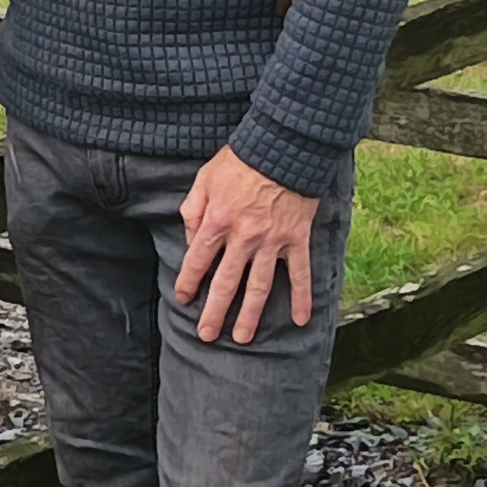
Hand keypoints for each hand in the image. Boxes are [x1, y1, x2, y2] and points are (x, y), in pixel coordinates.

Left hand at [172, 148, 326, 345]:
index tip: (184, 299)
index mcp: (217, 221)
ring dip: (251, 315)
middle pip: (225, 283)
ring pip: (260, 286)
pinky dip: (302, 298)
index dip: (188, 282)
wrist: (283, 148)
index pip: (198, 260)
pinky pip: (301, 273)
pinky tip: (300, 320)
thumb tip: (190, 240)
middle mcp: (243, 238)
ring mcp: (272, 241)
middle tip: (207, 335)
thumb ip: (193, 210)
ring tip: (243, 338)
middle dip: (214, 312)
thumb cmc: (240, 161)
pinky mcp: (297, 239)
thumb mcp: (205, 179)